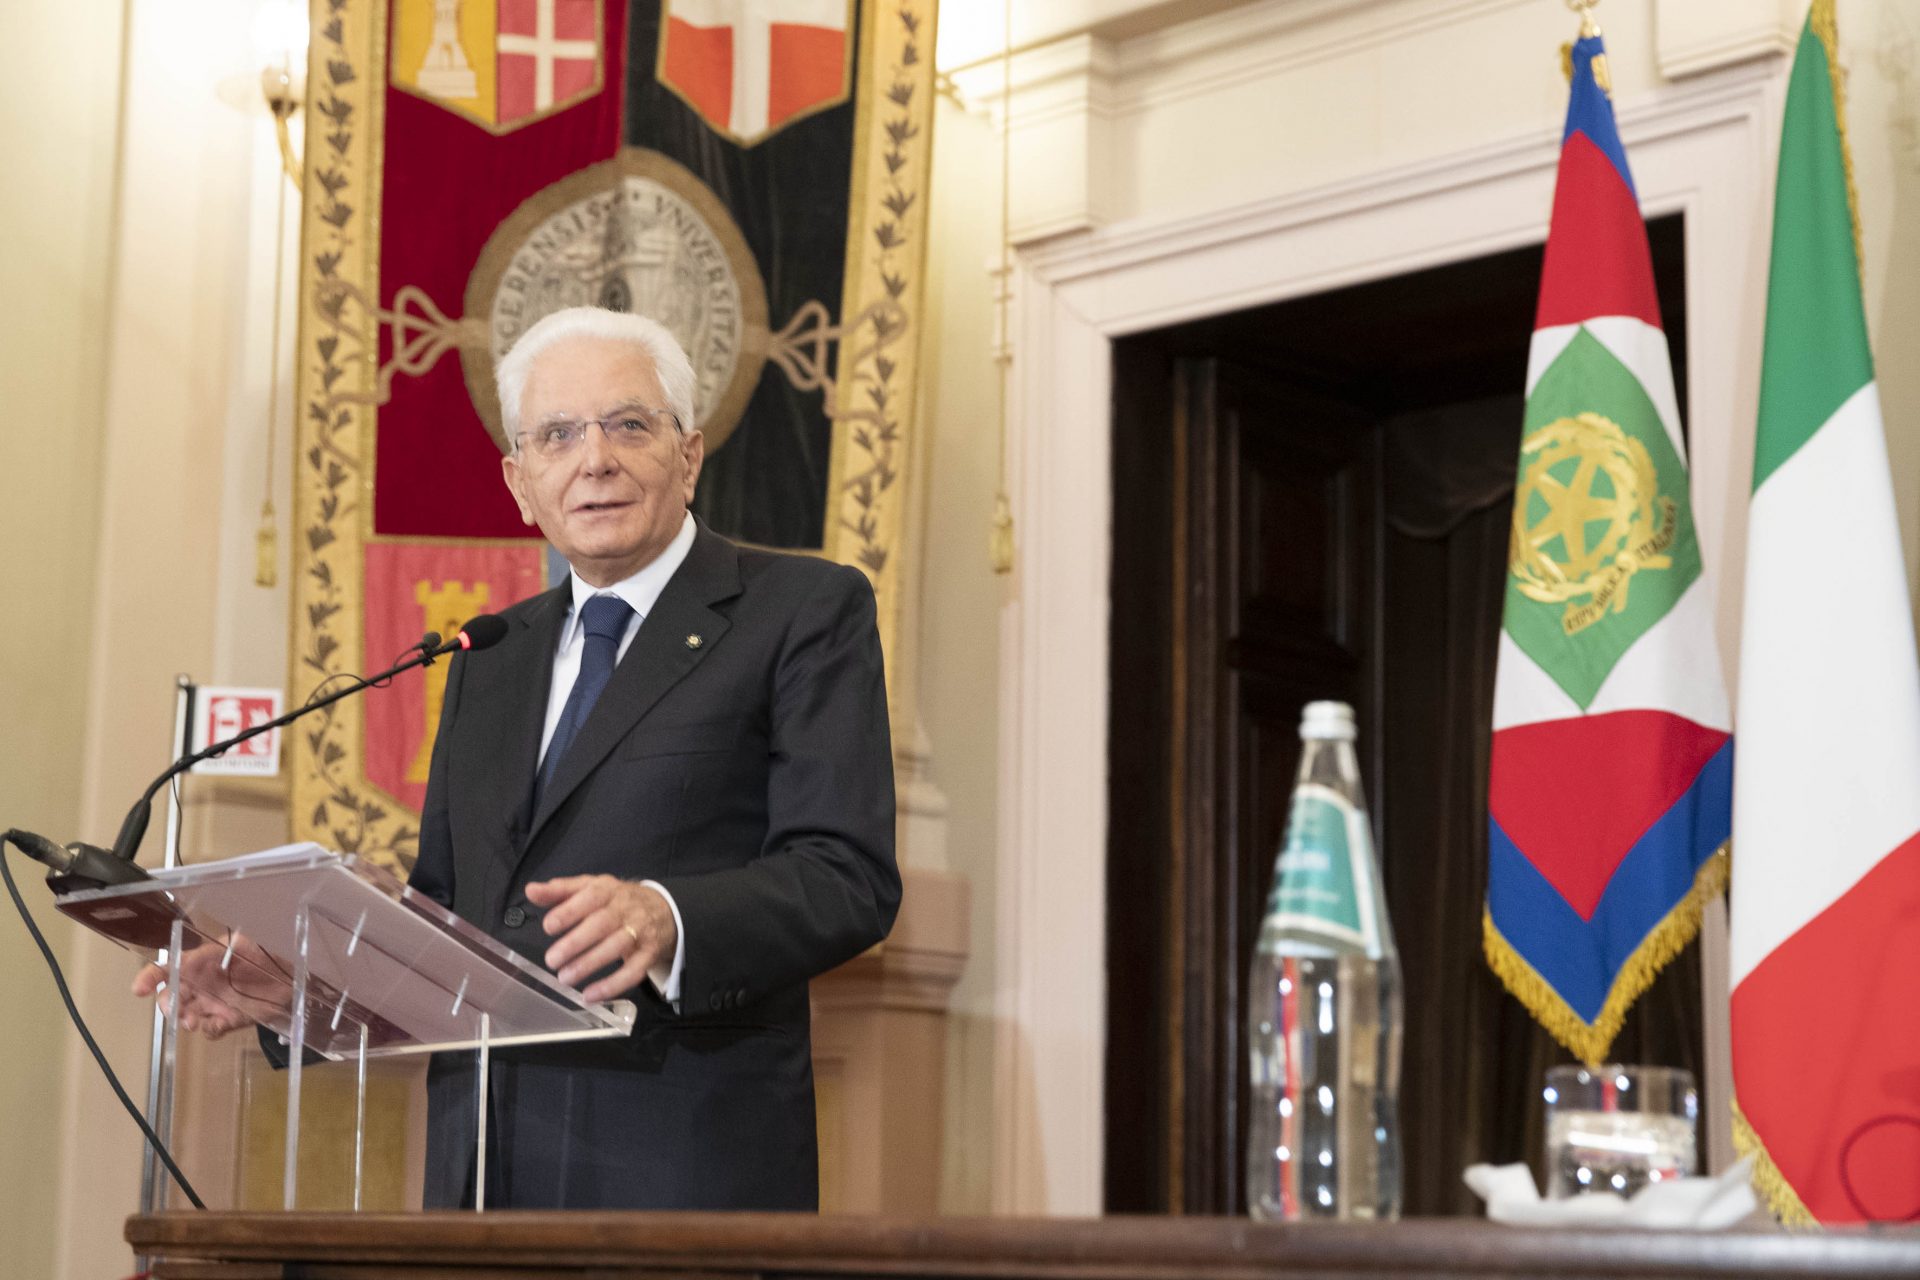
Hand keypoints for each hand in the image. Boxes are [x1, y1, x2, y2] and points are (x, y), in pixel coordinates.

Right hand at [130, 932, 282, 1038]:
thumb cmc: (266, 954)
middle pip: (171, 997)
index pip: (168, 968)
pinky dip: (209, 1030)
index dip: (150, 977)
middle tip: (177, 1011)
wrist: (292, 977)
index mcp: (200, 962)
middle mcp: (201, 985)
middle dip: (168, 1005)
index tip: (139, 989)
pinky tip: (218, 1024)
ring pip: (186, 1016)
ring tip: (195, 1021)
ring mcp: (212, 1004)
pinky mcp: (227, 1020)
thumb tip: (211, 949)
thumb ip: (228, 945)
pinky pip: (210, 1030)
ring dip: (185, 1020)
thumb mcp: (247, 942)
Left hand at [524, 875, 676, 1001]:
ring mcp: (640, 932)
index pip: (590, 897)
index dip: (569, 911)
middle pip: (602, 924)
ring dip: (590, 964)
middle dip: (576, 942)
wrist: (664, 910)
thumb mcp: (591, 888)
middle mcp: (625, 909)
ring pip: (617, 947)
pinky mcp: (649, 954)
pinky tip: (590, 996)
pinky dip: (613, 985)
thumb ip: (560, 891)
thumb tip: (531, 890)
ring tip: (564, 978)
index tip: (548, 926)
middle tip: (551, 960)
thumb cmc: (617, 900)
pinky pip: (633, 971)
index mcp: (608, 890)